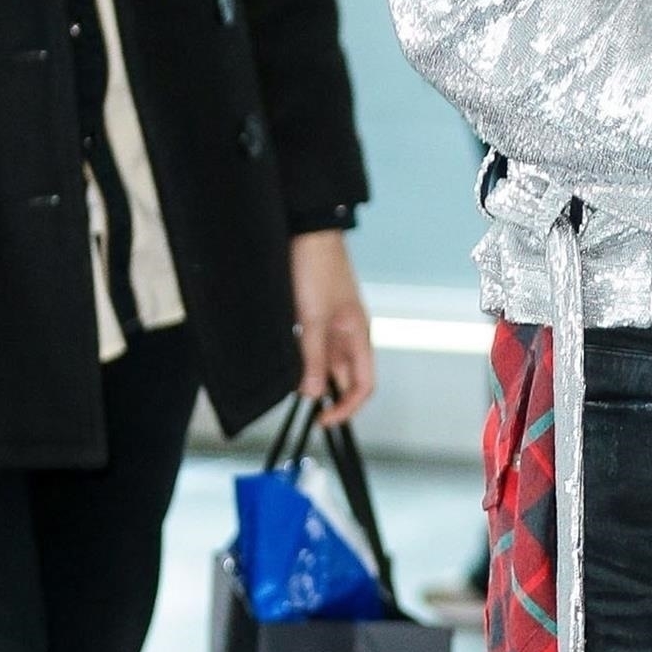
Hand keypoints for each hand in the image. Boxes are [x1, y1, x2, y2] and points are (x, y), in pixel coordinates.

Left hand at [289, 228, 375, 423]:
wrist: (307, 232)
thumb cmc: (318, 269)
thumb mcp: (313, 318)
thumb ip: (314, 358)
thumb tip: (314, 394)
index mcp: (359, 336)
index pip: (363, 385)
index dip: (346, 408)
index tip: (323, 419)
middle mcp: (349, 335)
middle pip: (344, 377)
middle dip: (326, 394)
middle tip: (304, 409)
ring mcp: (332, 326)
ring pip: (325, 363)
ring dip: (311, 376)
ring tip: (291, 383)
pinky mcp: (314, 316)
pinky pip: (312, 347)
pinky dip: (301, 359)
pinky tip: (287, 361)